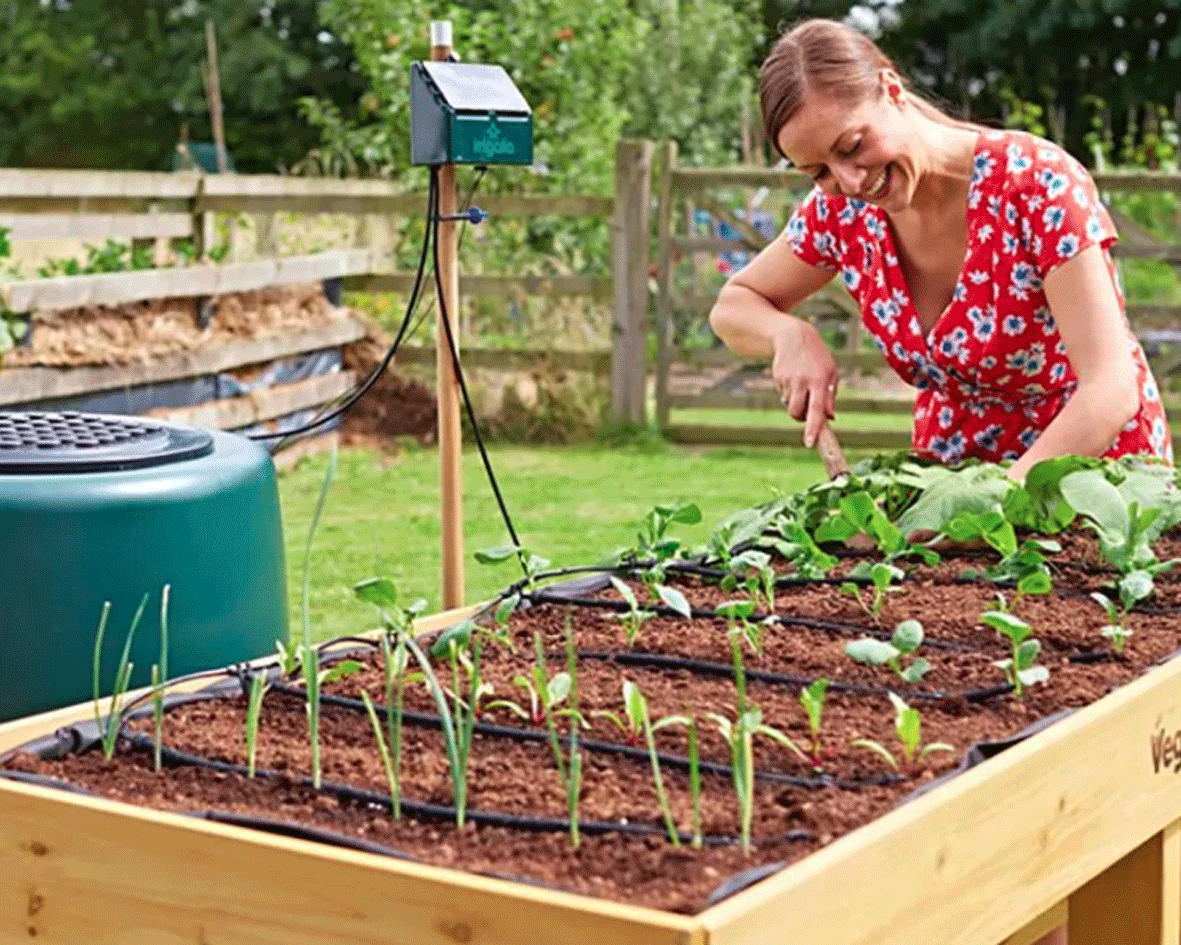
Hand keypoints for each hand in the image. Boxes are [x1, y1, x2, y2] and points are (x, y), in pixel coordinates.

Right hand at [771, 321, 838, 446]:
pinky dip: (788, 392)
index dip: (813, 428)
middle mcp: (804, 381)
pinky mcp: (778, 378)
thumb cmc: (817, 357)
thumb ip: (831, 396)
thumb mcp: (831, 372)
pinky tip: (792, 377)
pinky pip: (783, 395)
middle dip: (801, 417)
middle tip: (807, 408)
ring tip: (800, 387)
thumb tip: (830, 418)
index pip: (817, 409)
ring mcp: (789, 380)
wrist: (792, 335)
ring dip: (795, 404)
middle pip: (797, 413)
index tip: (809, 443)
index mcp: (821, 381)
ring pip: (789, 406)